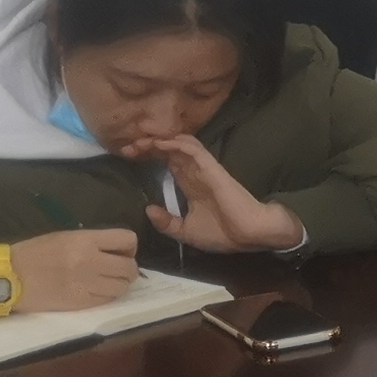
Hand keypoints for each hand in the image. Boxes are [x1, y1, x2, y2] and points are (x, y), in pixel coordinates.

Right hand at [9, 228, 141, 312]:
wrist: (8, 277)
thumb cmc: (34, 253)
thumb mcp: (65, 237)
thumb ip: (92, 242)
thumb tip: (116, 251)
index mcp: (85, 241)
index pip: (127, 240)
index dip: (129, 247)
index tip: (121, 251)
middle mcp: (91, 262)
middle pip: (129, 267)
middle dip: (127, 268)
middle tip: (115, 269)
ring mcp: (86, 285)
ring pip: (122, 287)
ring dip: (119, 284)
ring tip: (106, 282)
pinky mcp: (80, 303)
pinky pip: (107, 300)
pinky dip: (107, 296)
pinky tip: (96, 291)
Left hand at [132, 132, 309, 252]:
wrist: (248, 234)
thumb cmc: (223, 234)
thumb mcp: (186, 232)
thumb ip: (167, 222)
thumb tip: (148, 209)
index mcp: (191, 186)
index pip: (169, 164)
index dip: (151, 157)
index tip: (129, 157)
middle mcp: (196, 173)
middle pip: (170, 152)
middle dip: (148, 147)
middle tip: (128, 147)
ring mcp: (203, 169)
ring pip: (180, 145)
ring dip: (159, 141)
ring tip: (139, 142)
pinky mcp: (211, 168)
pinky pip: (192, 150)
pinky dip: (175, 144)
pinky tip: (158, 144)